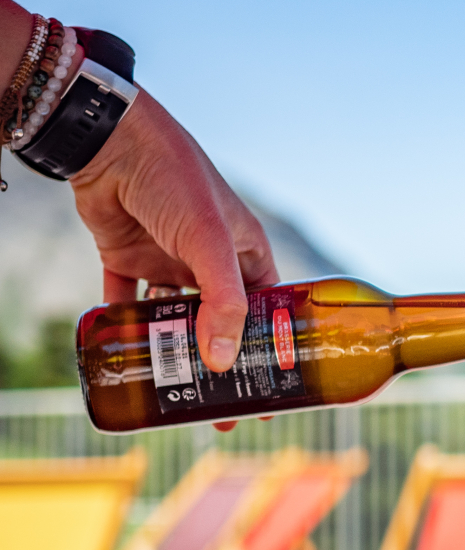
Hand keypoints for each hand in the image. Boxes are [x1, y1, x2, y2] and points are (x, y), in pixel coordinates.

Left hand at [69, 91, 277, 374]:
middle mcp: (209, 259)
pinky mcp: (126, 258)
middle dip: (220, 362)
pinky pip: (125, 301)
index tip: (269, 387)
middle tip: (220, 406)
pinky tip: (124, 353)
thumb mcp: (211, 244)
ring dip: (173, 348)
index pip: (266, 310)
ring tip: (175, 387)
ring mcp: (167, 260)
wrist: (111, 142)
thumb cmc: (176, 181)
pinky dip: (123, 325)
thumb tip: (220, 362)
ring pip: (174, 317)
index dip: (269, 349)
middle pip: (220, 322)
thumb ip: (222, 303)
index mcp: (244, 252)